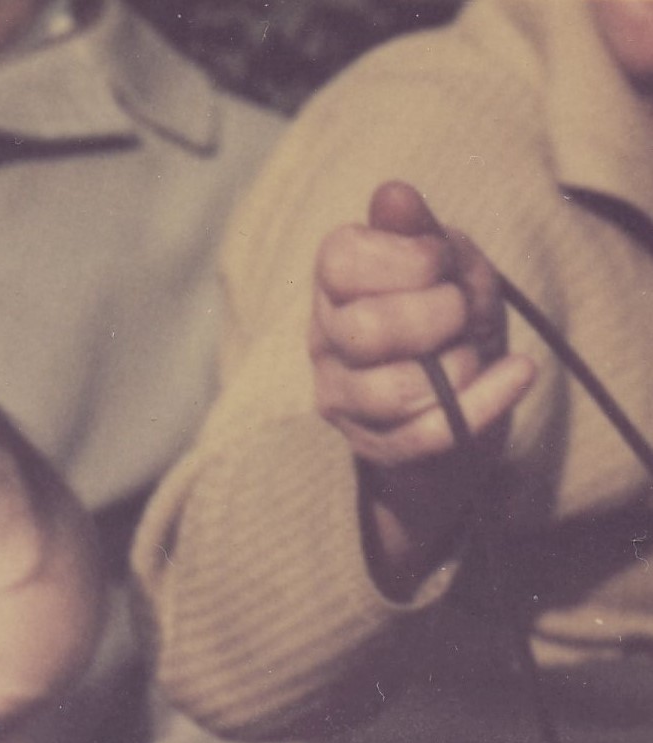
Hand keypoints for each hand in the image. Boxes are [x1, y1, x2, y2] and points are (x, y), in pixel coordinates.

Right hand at [311, 181, 536, 590]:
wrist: (464, 397)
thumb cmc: (453, 317)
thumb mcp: (450, 264)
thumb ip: (421, 231)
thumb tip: (392, 194)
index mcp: (335, 284)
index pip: (341, 263)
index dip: (404, 260)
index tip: (441, 264)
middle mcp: (325, 342)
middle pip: (365, 331)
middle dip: (436, 316)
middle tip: (460, 313)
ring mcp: (343, 401)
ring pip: (392, 391)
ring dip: (458, 367)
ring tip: (476, 354)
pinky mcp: (374, 448)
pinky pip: (426, 435)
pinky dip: (485, 403)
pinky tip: (516, 375)